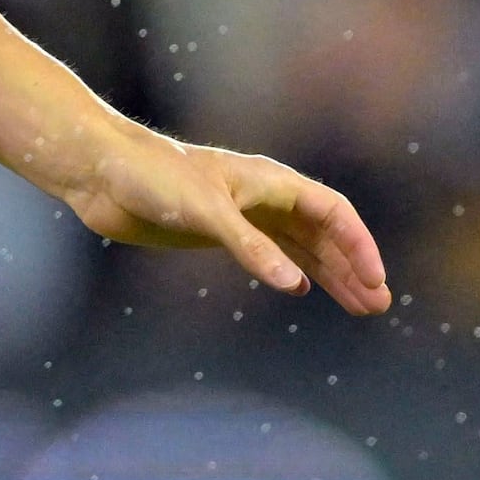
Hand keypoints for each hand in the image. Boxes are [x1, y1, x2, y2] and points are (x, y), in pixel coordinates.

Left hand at [71, 131, 393, 314]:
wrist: (101, 172)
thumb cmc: (153, 178)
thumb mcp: (206, 214)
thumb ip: (251, 249)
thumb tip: (295, 286)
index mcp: (271, 182)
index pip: (333, 213)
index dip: (358, 246)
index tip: (374, 281)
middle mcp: (264, 197)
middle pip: (324, 234)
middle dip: (352, 268)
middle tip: (377, 305)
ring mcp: (242, 215)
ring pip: (300, 247)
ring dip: (329, 275)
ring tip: (357, 306)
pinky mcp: (217, 232)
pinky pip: (269, 253)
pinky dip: (290, 270)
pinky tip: (301, 290)